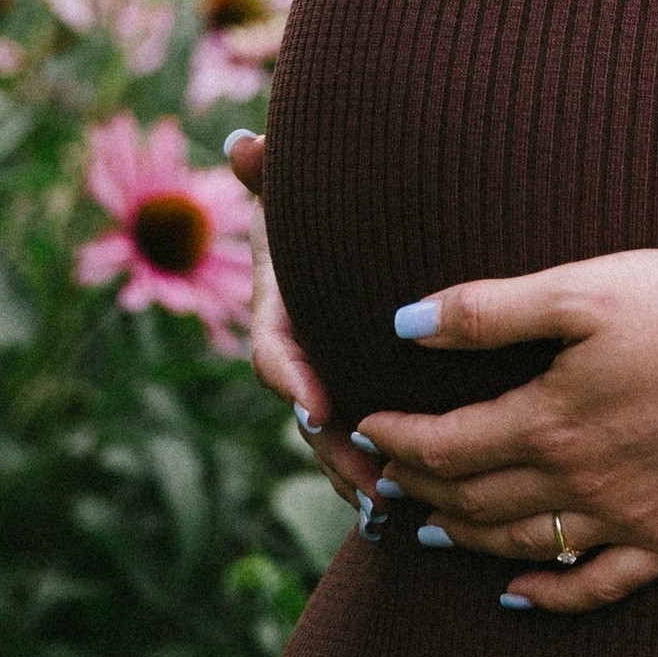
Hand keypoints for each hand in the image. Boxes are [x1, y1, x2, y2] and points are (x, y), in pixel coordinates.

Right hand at [226, 128, 382, 525]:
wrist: (377, 222)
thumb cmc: (341, 198)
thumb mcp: (310, 185)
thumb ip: (278, 170)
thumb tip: (243, 146)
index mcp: (283, 304)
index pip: (274, 349)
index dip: (290, 376)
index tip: (315, 403)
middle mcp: (303, 349)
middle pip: (309, 412)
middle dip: (335, 450)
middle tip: (371, 481)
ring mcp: (332, 376)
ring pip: (337, 438)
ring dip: (360, 474)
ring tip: (392, 509)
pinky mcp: (366, 392)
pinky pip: (367, 440)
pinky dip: (385, 472)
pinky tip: (414, 511)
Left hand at [356, 247, 657, 613]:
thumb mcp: (587, 289)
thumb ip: (492, 310)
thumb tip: (405, 324)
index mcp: (547, 418)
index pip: (446, 443)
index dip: (398, 438)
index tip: (367, 428)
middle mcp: (576, 481)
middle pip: (475, 498)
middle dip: (422, 487)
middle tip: (387, 481)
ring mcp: (625, 518)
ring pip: (523, 545)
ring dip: (467, 541)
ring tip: (432, 530)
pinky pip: (597, 585)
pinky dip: (549, 596)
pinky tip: (519, 594)